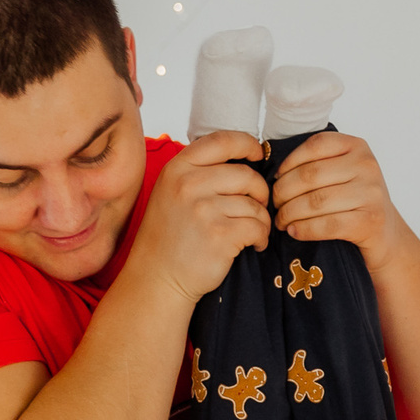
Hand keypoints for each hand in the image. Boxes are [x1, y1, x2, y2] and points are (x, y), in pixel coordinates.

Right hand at [118, 129, 271, 304]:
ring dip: (261, 219)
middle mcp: (189, 184)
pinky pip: (257, 227)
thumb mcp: (171, 192)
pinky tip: (253, 244)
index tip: (257, 153)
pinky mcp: (220, 235)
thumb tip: (242, 159)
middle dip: (259, 192)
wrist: (157, 278)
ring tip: (252, 231)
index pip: (222, 141)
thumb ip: (198, 172)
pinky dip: (261, 237)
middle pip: (246, 175)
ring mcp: (204, 210)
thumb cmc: (169, 236)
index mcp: (178, 168)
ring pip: (255, 204)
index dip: (247, 144)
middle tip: (256, 207)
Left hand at [272, 132, 404, 268]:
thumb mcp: (344, 173)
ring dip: (290, 213)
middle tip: (274, 205)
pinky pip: (327, 225)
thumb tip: (274, 170)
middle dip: (284, 192)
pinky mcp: (370, 221)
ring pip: (316, 201)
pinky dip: (305, 229)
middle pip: (310, 175)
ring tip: (281, 221)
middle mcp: (367, 165)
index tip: (276, 179)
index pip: (315, 146)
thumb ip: (319, 164)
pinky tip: (294, 231)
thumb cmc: (355, 202)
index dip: (289, 162)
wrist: (386, 235)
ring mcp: (371, 193)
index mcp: (357, 147)